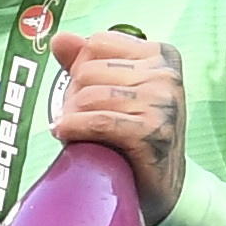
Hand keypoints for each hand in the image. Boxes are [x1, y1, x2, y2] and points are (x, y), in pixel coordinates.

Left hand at [48, 26, 185, 223]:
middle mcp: (166, 76)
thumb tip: (60, 38)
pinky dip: (75, 129)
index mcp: (161, 56)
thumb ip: (87, 61)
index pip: (97, 43)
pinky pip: (98, 122)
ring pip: (89, 96)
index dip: (80, 69)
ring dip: (72, 117)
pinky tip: (68, 136)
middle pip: (88, 70)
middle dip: (73, 96)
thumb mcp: (116, 91)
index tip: (85, 94)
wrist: (162, 187)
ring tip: (75, 131)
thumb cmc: (136, 136)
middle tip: (77, 119)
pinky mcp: (152, 133)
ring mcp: (162, 104)